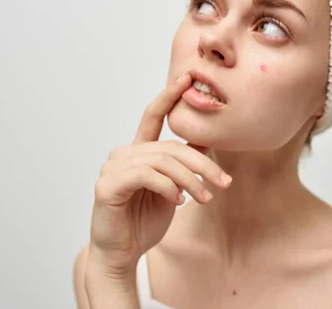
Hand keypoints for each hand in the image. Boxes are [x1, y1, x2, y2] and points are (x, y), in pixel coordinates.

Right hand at [87, 72, 232, 277]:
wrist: (122, 254)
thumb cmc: (144, 221)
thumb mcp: (173, 189)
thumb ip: (183, 165)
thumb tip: (205, 141)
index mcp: (137, 151)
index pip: (153, 116)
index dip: (169, 95)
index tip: (187, 77)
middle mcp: (123, 154)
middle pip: (171, 147)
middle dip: (202, 165)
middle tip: (223, 182)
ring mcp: (112, 168)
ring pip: (163, 161)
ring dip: (190, 180)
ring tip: (204, 198)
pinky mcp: (107, 185)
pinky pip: (146, 176)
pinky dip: (168, 187)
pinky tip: (178, 201)